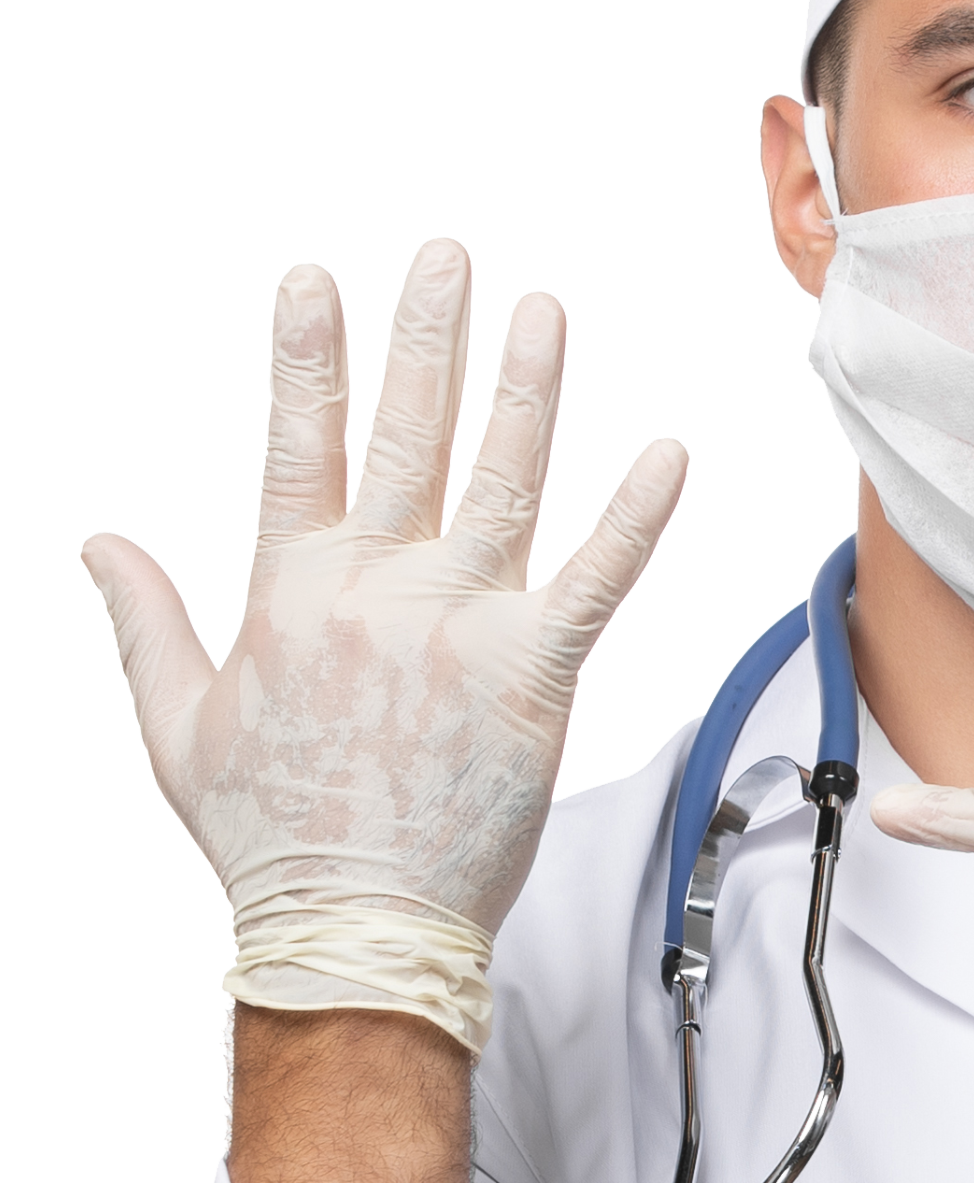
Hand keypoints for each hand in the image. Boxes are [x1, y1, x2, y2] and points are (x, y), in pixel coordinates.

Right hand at [83, 241, 687, 1045]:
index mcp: (292, 592)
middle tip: (446, 254)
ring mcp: (456, 626)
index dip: (310, 360)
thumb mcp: (178, 723)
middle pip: (408, 436)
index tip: (315, 280)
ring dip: (524, 387)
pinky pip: (593, 579)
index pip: (301, 446)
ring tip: (540, 306)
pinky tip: (668, 449)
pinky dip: (632, 515)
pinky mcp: (532, 675)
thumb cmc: (271, 838)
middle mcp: (375, 590)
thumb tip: (95, 540)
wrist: (352, 928)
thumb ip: (145, 620)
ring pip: (499, 480)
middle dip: (427, 336)